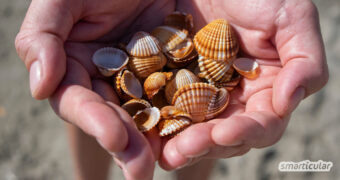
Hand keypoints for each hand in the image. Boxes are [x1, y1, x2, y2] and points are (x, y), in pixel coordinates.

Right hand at [15, 0, 175, 178]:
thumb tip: (40, 88)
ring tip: (172, 160)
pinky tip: (199, 134)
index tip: (114, 138)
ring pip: (150, 116)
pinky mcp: (177, 73)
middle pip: (117, 119)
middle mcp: (111, 81)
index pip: (81, 102)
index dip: (95, 121)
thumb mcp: (63, 0)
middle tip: (140, 171)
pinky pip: (182, 97)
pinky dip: (188, 116)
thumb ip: (42, 38)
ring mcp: (146, 79)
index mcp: (80, 68)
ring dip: (158, 142)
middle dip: (128, 146)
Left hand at [159, 0, 327, 168]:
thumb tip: (290, 101)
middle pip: (222, 136)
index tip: (225, 133)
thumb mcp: (290, 16)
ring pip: (191, 130)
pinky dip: (156, 126)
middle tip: (184, 150)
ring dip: (179, 145)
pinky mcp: (168, 86)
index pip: (260, 124)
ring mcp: (198, 95)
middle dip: (206, 145)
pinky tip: (147, 135)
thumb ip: (305, 60)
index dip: (246, 132)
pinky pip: (162, 111)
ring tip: (166, 153)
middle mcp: (230, 99)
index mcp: (261, 90)